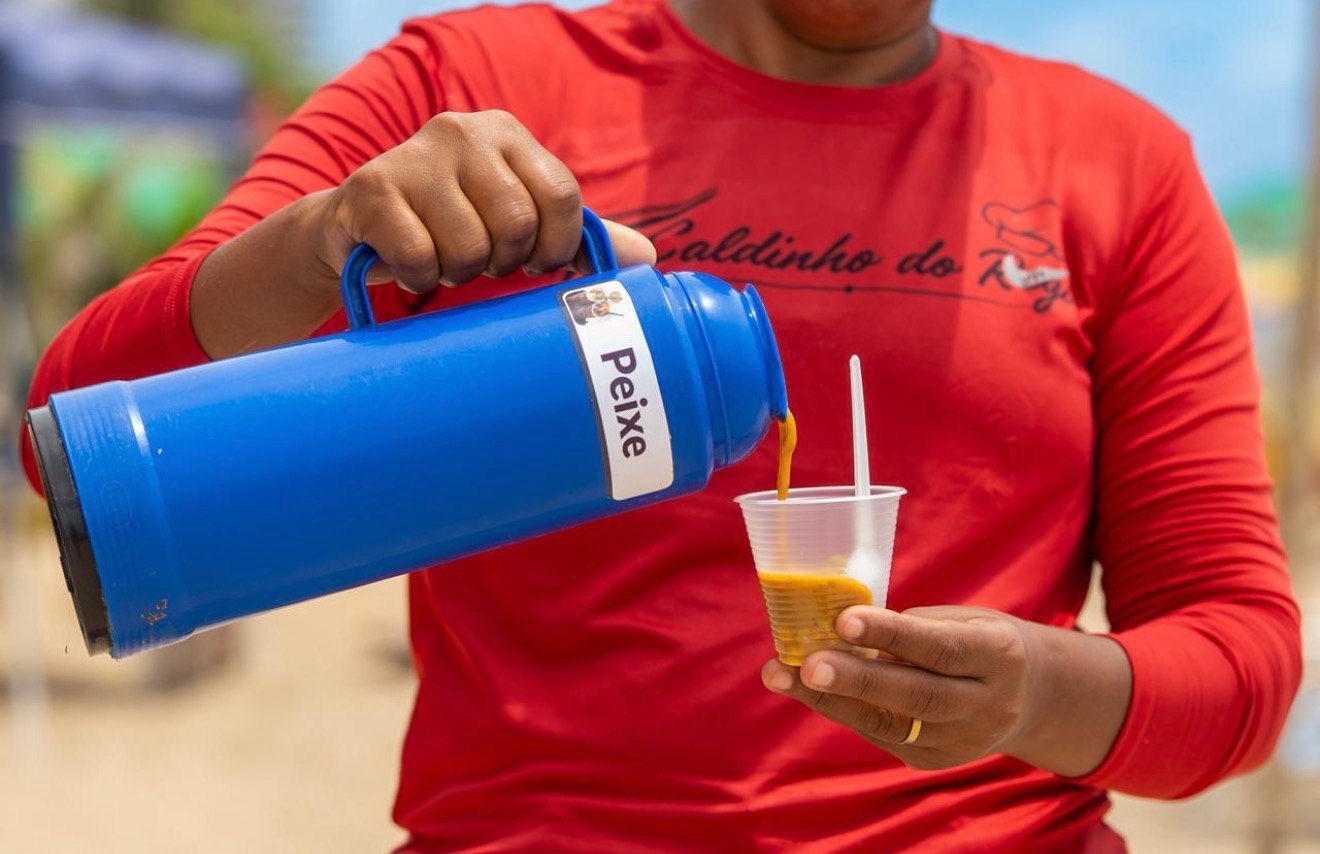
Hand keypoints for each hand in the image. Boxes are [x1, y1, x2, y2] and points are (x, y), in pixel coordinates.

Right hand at [194, 109, 657, 357]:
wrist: (355, 230)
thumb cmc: (451, 226)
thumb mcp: (518, 224)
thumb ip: (577, 236)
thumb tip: (649, 259)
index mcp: (509, 134)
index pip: (562, 196)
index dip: (556, 245)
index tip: (536, 263)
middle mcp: (464, 131)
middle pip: (517, 225)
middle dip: (502, 263)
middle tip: (481, 262)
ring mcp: (415, 157)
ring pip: (469, 247)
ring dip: (458, 273)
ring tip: (444, 260)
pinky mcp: (372, 189)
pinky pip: (419, 256)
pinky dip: (418, 276)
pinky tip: (409, 263)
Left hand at [762, 605, 1038, 770]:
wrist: (1027, 695)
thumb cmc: (974, 640)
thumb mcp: (960, 622)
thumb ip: (911, 630)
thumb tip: (837, 629)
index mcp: (998, 655)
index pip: (942, 647)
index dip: (892, 634)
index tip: (844, 620)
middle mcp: (986, 704)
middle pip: (917, 694)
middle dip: (857, 679)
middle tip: (807, 663)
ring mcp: (962, 741)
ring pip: (890, 723)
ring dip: (831, 698)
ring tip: (782, 675)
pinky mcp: (934, 760)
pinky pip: (880, 734)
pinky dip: (841, 708)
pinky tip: (806, 687)